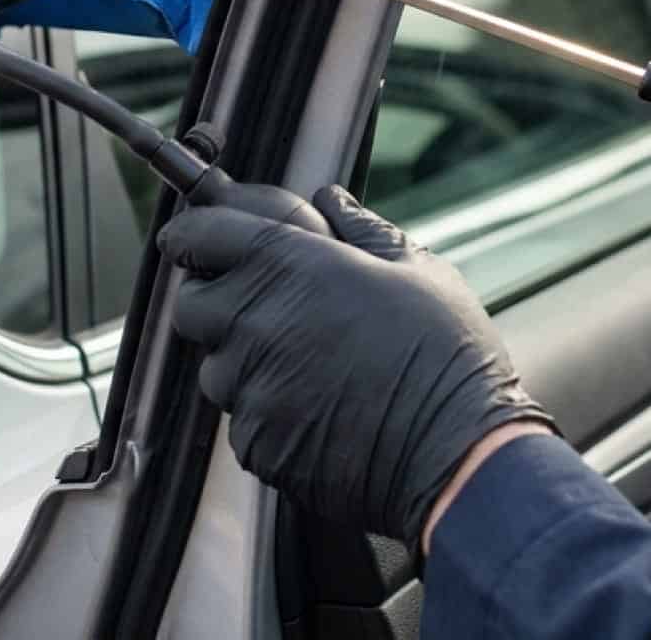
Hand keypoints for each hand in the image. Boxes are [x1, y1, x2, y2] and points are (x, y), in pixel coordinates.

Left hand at [161, 184, 555, 545]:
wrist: (458, 451)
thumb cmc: (447, 352)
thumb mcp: (419, 271)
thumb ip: (364, 231)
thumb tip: (333, 199)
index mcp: (289, 264)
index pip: (198, 235)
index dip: (192, 235)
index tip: (195, 241)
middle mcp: (256, 321)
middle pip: (192, 306)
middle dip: (216, 302)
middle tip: (263, 307)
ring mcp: (251, 387)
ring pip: (218, 369)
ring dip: (246, 364)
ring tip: (309, 367)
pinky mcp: (257, 444)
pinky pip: (245, 421)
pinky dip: (271, 415)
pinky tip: (323, 412)